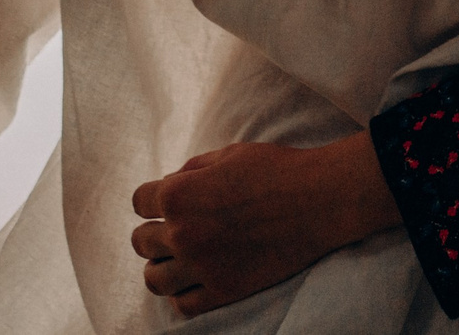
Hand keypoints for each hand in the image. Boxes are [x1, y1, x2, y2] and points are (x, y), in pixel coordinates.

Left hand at [130, 134, 400, 315]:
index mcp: (179, 194)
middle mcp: (182, 233)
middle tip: (173, 229)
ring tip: (176, 259)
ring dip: (160, 266)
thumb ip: (193, 170)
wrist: (320, 199)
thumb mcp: (230, 154)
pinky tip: (194, 279)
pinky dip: (181, 294)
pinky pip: (182, 304)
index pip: (138, 202)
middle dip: (153, 231)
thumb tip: (171, 183)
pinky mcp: (223, 290)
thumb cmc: (277, 169)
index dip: (152, 198)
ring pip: (153, 279)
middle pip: (140, 242)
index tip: (164, 201)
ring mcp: (201, 265)